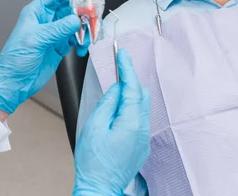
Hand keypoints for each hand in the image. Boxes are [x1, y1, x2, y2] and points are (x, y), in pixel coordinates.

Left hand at [0, 0, 93, 113]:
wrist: (14, 83)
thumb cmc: (14, 60)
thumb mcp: (35, 40)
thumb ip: (57, 29)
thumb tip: (75, 20)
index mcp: (36, 12)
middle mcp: (46, 20)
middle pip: (70, 6)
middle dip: (83, 9)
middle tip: (93, 13)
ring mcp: (54, 33)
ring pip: (76, 22)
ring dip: (85, 28)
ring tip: (88, 35)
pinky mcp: (60, 45)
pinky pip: (77, 38)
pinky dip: (82, 42)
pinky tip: (80, 48)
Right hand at [73, 49, 150, 195]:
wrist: (99, 188)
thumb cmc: (93, 161)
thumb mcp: (94, 126)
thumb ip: (108, 103)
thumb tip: (116, 88)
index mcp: (131, 122)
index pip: (133, 87)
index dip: (127, 68)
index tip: (123, 54)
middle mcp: (143, 129)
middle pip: (141, 95)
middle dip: (131, 81)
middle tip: (118, 69)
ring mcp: (144, 138)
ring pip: (141, 108)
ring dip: (130, 96)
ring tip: (115, 91)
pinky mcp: (141, 146)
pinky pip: (140, 120)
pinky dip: (131, 110)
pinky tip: (118, 112)